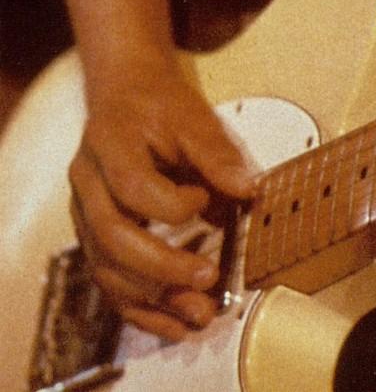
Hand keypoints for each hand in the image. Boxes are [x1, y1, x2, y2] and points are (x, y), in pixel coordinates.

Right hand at [69, 59, 255, 341]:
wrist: (122, 93)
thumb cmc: (159, 103)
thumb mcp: (191, 114)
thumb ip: (217, 154)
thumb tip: (250, 191)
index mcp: (109, 143)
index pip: (133, 187)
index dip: (172, 204)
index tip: (207, 198)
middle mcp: (87, 182)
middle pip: (112, 236)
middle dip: (161, 266)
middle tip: (208, 279)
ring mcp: (84, 212)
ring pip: (106, 268)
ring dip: (152, 298)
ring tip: (198, 315)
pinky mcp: (93, 237)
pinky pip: (109, 281)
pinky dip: (140, 307)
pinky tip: (173, 323)